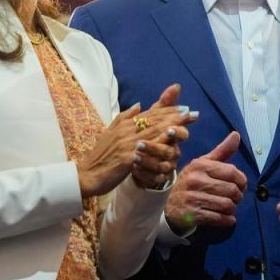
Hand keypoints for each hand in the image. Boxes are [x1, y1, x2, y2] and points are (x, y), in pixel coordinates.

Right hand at [75, 84, 194, 197]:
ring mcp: (127, 144)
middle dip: (175, 116)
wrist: (87, 175)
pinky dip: (159, 146)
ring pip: (153, 133)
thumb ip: (125, 117)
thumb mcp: (111, 132)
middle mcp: (126, 131)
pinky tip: (171, 143)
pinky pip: (146, 152)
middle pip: (155, 121)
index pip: (151, 115)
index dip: (169, 110)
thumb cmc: (101, 155)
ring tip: (187, 123)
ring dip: (172, 128)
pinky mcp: (127, 159)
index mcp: (125, 124)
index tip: (185, 108)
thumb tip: (140, 104)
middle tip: (192, 113)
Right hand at [165, 131, 245, 234]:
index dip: (242, 180)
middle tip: (235, 198)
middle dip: (238, 196)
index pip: (232, 172)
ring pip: (227, 205)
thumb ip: (222, 151)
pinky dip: (228, 220)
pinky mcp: (193, 215)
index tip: (241, 185)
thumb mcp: (203, 163)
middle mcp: (196, 180)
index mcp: (200, 165)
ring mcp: (193, 198)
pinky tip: (226, 218)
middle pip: (232, 190)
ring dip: (233, 209)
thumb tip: (236, 134)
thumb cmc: (192, 181)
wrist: (169, 205)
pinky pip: (219, 218)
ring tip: (229, 207)